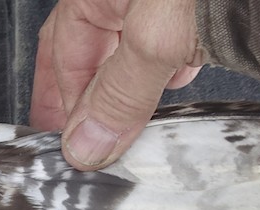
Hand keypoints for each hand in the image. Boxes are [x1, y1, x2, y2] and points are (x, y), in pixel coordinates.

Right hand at [30, 0, 204, 169]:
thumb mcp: (156, 37)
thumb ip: (120, 94)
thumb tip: (89, 140)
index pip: (61, 50)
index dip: (63, 102)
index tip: (77, 144)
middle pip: (92, 47)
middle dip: (88, 95)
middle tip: (85, 140)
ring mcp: (162, 0)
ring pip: (132, 46)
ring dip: (129, 87)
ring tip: (130, 125)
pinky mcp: (197, 7)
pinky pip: (169, 39)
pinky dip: (166, 68)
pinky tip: (176, 84)